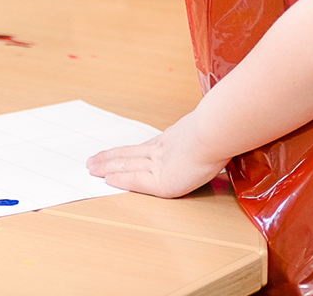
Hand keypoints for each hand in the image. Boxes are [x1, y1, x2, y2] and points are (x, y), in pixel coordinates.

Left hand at [87, 112, 225, 198]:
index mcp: (173, 140)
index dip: (129, 151)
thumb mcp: (210, 131)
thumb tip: (221, 133)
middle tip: (92, 159)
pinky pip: (135, 180)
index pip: (145, 148)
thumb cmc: (219, 131)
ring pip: (126, 164)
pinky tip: (108, 180)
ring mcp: (159, 165)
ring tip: (92, 167)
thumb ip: (208, 136)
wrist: (215, 134)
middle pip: (129, 154)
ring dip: (107, 166)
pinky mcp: (161, 182)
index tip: (117, 152)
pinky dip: (121, 180)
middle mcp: (162, 150)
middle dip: (109, 157)